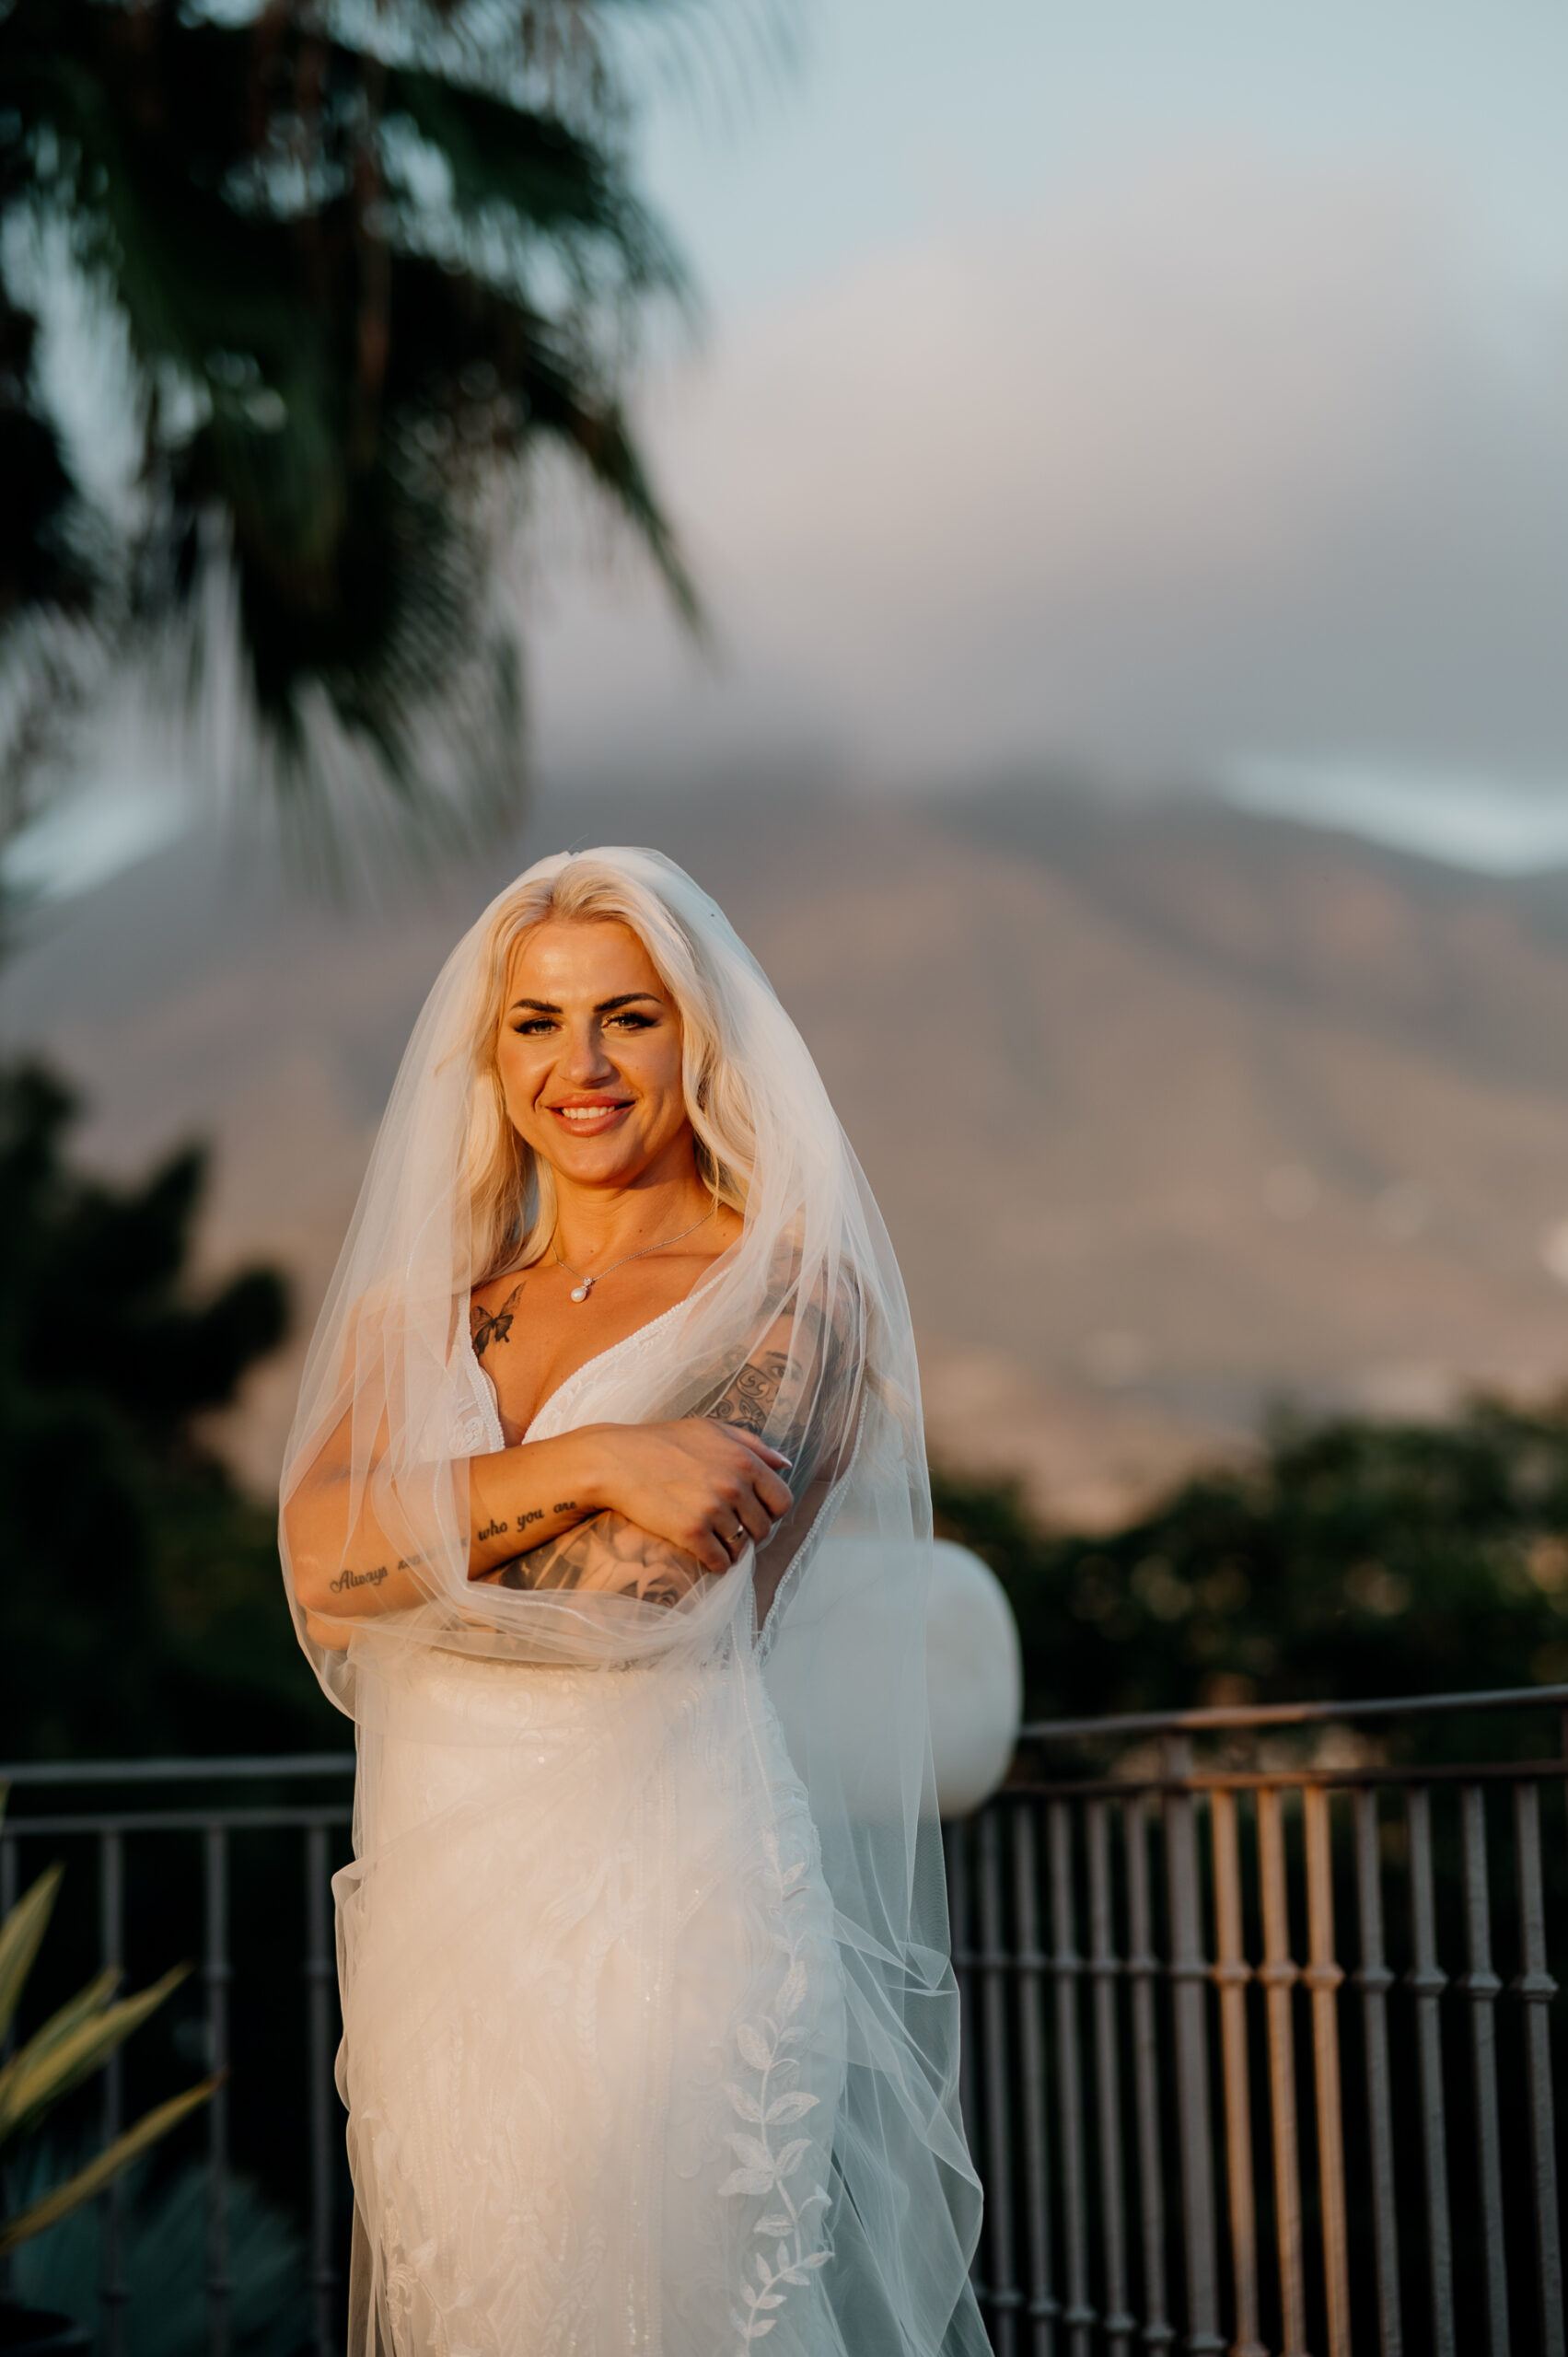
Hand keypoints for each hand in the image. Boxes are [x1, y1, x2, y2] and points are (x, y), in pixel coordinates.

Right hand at [590, 1418, 793, 1576]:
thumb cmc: (662, 1442)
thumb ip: (752, 1444)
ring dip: (733, 1549)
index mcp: (743, 1460)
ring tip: (719, 1543)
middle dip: (751, 1532)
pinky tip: (708, 1557)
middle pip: (764, 1528)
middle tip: (732, 1530)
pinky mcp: (691, 1532)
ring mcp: (713, 1510)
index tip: (754, 1513)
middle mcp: (734, 1485)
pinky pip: (720, 1561)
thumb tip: (784, 1463)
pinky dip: (717, 1563)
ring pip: (743, 1547)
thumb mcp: (710, 1429)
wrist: (615, 1461)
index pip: (783, 1500)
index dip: (771, 1511)